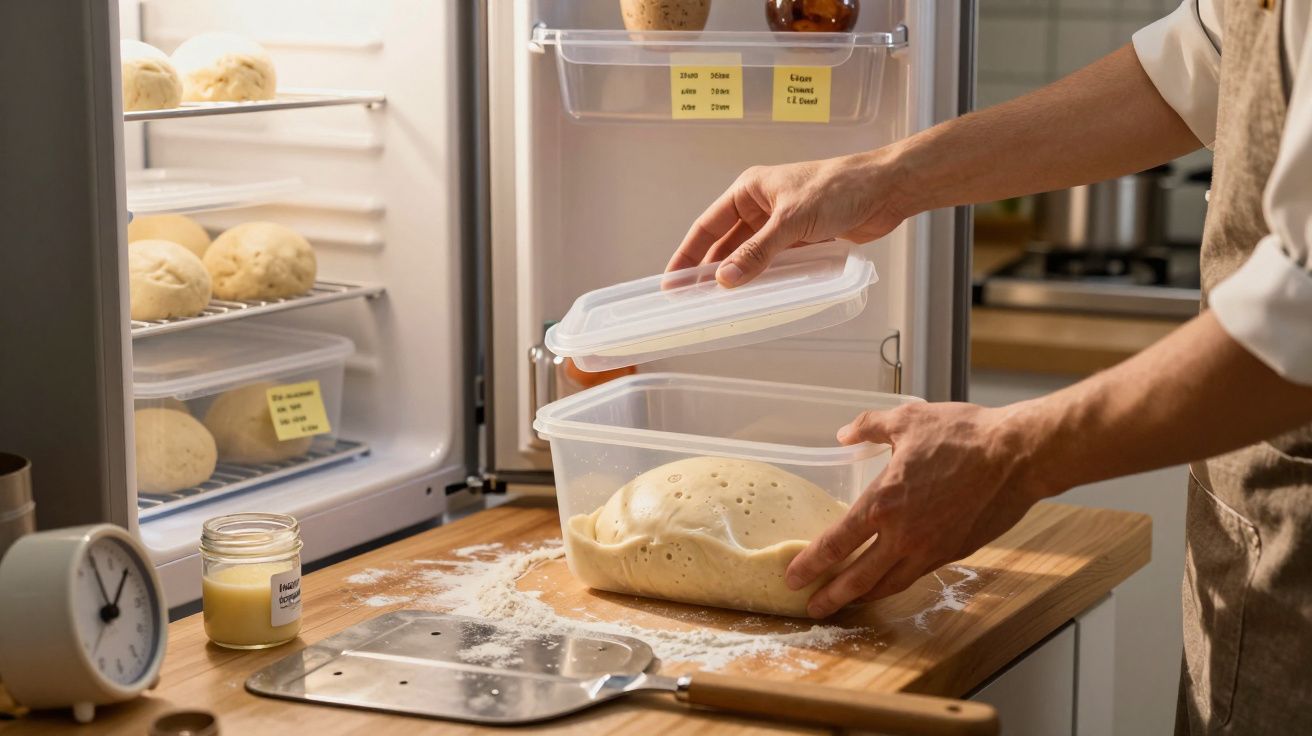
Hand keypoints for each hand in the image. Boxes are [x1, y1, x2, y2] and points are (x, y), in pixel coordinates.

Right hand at [666, 150, 912, 286]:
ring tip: (721, 305)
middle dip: (711, 271)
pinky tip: (756, 298)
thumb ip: (757, 252)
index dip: (688, 254)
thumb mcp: (791, 221)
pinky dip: (766, 279)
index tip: (672, 281)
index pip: (708, 226)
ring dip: (739, 278)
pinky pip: (775, 264)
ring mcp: (782, 225)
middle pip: (726, 245)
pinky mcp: (803, 240)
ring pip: (751, 257)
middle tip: (693, 301)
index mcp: (749, 191)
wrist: (885, 189)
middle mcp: (762, 207)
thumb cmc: (839, 188)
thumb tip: (726, 279)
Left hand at [785, 401, 1054, 617]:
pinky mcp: (954, 552)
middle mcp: (903, 535)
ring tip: (846, 603)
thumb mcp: (907, 420)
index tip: (793, 576)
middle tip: (811, 607)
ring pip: (889, 584)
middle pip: (857, 579)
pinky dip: (896, 583)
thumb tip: (845, 434)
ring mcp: (931, 549)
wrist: (1017, 456)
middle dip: (830, 596)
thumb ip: (869, 427)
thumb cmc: (964, 436)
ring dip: (863, 597)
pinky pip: (917, 575)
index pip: (836, 543)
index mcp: (884, 503)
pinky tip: (889, 581)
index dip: (810, 563)